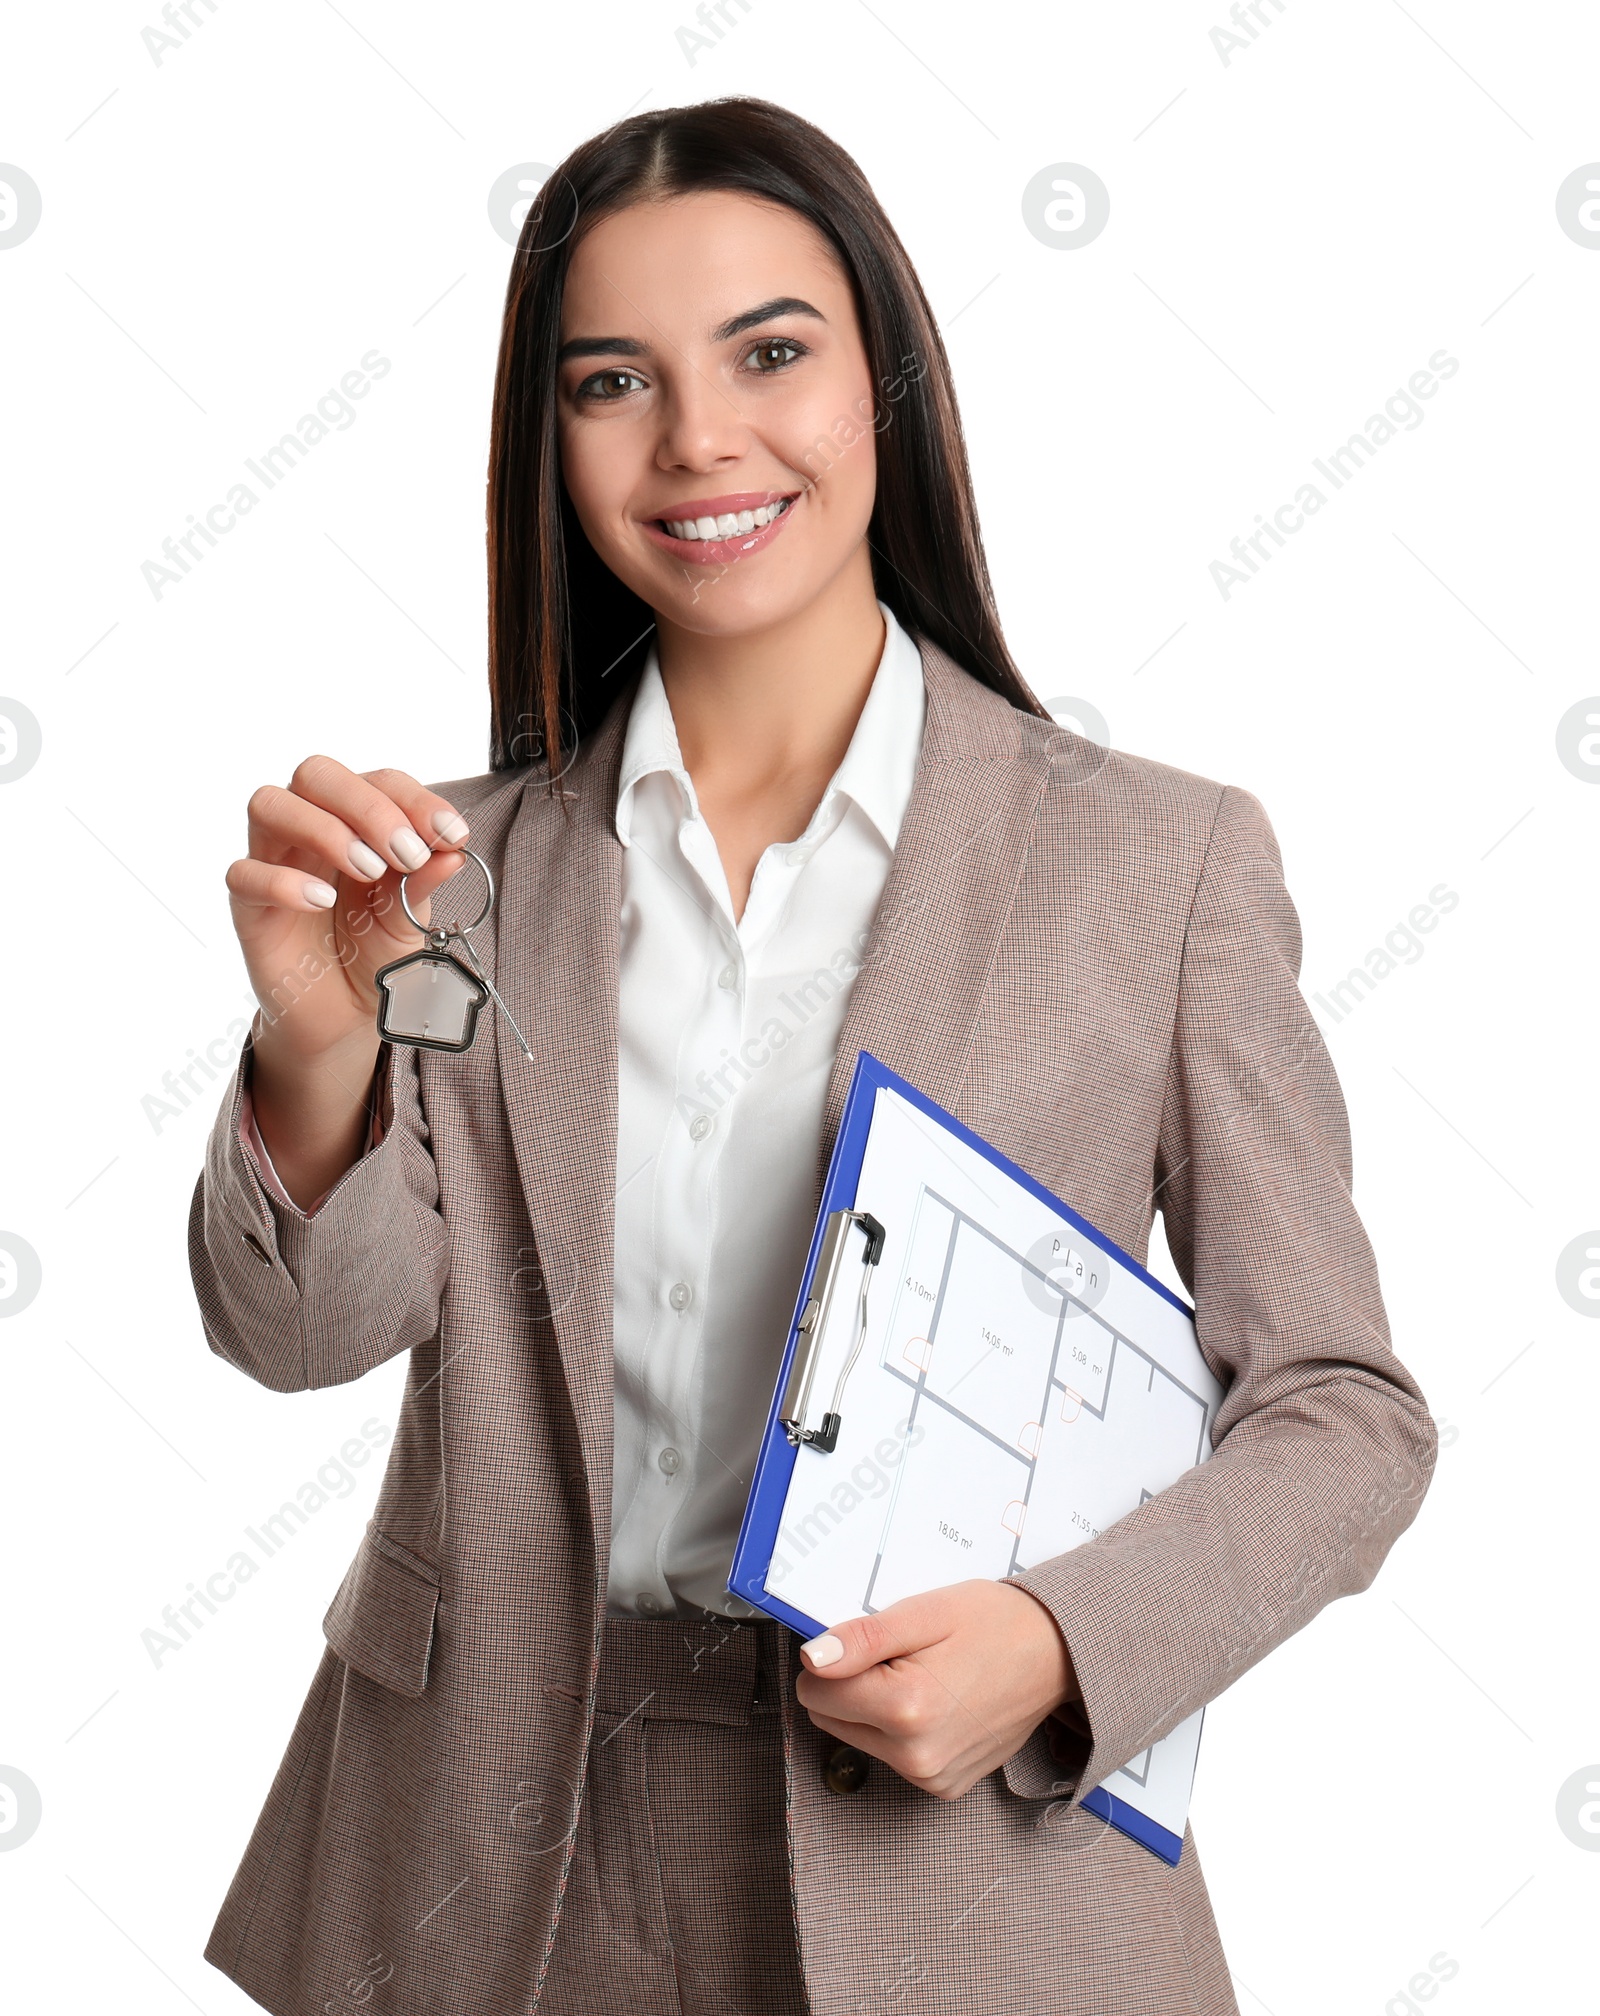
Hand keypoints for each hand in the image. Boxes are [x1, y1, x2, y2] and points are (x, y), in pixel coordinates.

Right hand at [226, 757, 468, 1204]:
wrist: (343, 1018)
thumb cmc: (375, 955)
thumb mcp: (411, 920)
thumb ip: (424, 884)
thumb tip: (453, 852)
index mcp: (356, 823)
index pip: (377, 780)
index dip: (415, 799)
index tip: (452, 834)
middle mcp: (310, 830)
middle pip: (316, 774)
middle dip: (367, 805)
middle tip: (405, 853)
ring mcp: (274, 862)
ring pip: (270, 804)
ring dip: (325, 829)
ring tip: (368, 871)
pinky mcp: (249, 906)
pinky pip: (244, 873)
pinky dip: (284, 881)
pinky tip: (323, 901)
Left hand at [794, 1579, 1077, 1800]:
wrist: (1056, 1655)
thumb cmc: (996, 1625)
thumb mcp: (924, 1612)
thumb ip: (863, 1638)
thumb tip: (813, 1658)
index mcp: (907, 1707)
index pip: (814, 1687)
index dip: (837, 1657)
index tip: (873, 1643)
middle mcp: (915, 1755)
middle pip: (828, 1716)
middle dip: (853, 1684)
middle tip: (903, 1658)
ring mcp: (930, 1776)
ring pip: (855, 1737)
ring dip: (875, 1707)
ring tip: (925, 1676)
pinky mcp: (942, 1786)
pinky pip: (889, 1756)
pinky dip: (901, 1729)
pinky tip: (938, 1702)